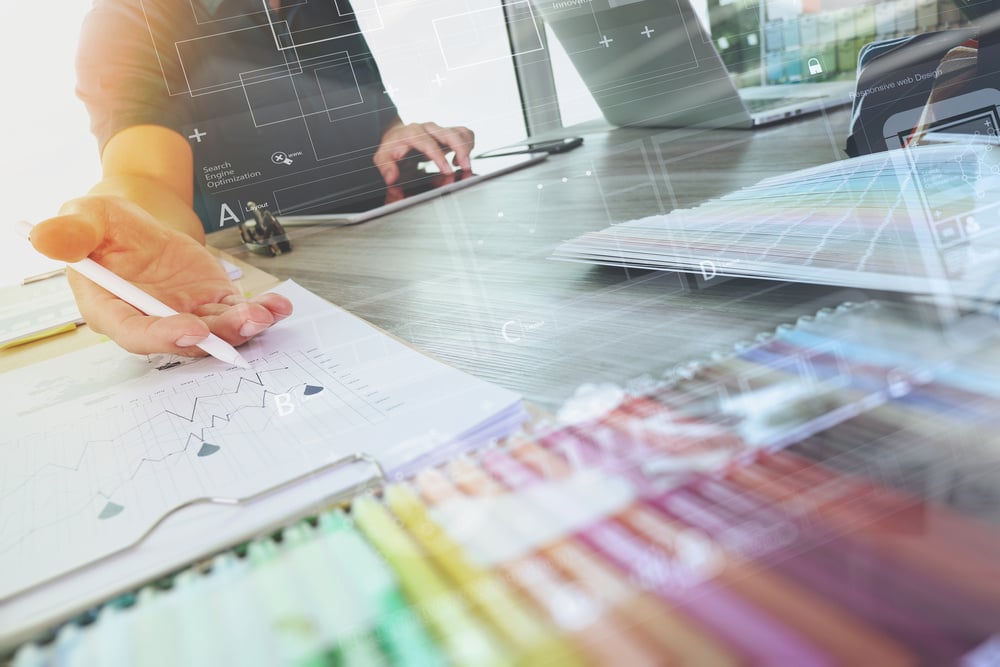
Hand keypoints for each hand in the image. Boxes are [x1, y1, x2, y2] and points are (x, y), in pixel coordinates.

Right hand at [29, 195, 292, 356]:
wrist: (137, 225)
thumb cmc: (105, 227)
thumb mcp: (85, 217)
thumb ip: (72, 231)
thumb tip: (48, 237)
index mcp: (113, 309)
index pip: (135, 332)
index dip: (163, 335)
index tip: (190, 328)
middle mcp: (152, 321)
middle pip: (185, 341)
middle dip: (217, 336)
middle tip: (245, 322)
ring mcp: (186, 316)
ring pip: (218, 333)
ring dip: (244, 327)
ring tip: (265, 314)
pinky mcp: (212, 306)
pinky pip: (238, 315)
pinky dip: (262, 314)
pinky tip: (279, 307)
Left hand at [373, 121, 474, 184]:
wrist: (396, 135)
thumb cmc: (392, 147)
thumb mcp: (382, 157)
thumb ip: (386, 167)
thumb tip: (391, 178)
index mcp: (412, 133)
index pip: (429, 143)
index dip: (440, 157)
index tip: (448, 171)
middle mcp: (428, 128)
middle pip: (450, 133)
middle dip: (461, 150)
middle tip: (466, 167)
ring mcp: (439, 130)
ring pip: (460, 132)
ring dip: (467, 148)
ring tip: (463, 165)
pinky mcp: (447, 133)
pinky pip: (464, 133)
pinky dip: (467, 145)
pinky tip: (458, 160)